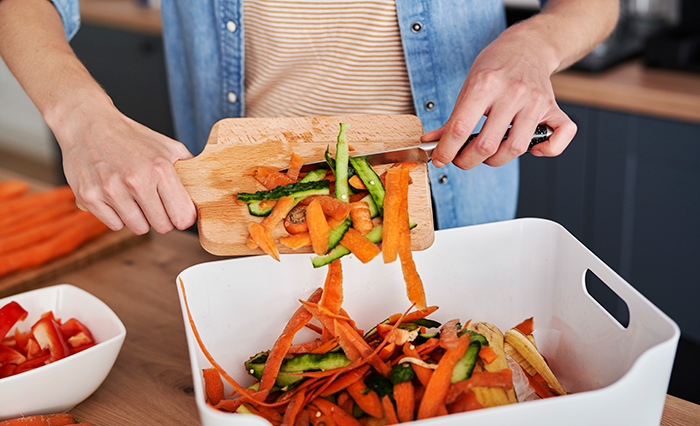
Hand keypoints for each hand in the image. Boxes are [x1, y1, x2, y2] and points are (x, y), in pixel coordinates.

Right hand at [57, 102, 196, 234]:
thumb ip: (190, 168)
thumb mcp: (167, 146)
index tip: (177, 212)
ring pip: (138, 228)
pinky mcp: (89, 197)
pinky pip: (114, 225)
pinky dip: (117, 216)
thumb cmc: (131, 137)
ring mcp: (111, 190)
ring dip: (140, 218)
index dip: (182, 217)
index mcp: (160, 169)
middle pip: (162, 227)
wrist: (88, 123)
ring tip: (135, 199)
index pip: (182, 217)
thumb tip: (206, 186)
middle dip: (162, 218)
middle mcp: (136, 181)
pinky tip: (117, 199)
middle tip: (155, 203)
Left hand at [422, 22, 576, 169]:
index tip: (440, 158)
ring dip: (497, 160)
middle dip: (468, 160)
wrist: (527, 45)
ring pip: (516, 148)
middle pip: (488, 144)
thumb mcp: (468, 85)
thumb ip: (452, 118)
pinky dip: (548, 150)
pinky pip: (560, 136)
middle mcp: (512, 93)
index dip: (447, 150)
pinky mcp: (553, 108)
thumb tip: (433, 142)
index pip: (461, 127)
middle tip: (462, 159)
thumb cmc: (497, 65)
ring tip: (488, 155)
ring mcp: (535, 101)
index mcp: (486, 84)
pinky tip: (532, 149)